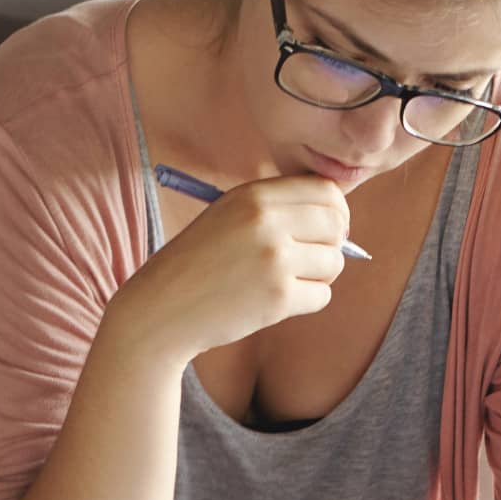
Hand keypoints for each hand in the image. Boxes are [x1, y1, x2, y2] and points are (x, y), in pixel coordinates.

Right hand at [113, 175, 348, 361]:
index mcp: (254, 195)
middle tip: (310, 260)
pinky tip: (275, 302)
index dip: (337, 212)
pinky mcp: (278, 297)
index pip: (327, 191)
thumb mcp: (229, 216)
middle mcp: (267, 221)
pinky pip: (322, 295)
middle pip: (337, 226)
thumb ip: (276, 208)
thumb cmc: (198, 263)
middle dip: (333, 245)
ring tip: (284, 282)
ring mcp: (274, 259)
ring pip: (334, 263)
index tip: (329, 229)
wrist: (162, 308)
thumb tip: (338, 219)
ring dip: (318, 276)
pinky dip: (307, 301)